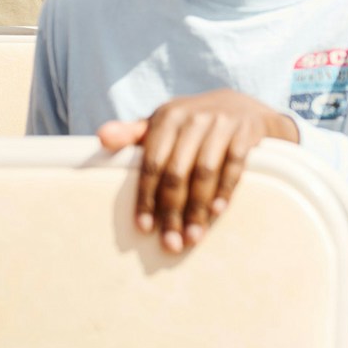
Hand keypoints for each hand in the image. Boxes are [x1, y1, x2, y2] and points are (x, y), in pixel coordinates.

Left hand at [97, 90, 297, 254]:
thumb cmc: (194, 122)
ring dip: (198, 208)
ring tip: (194, 237)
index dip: (146, 197)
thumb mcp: (165, 123)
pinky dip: (226, 190)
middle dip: (172, 212)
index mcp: (167, 117)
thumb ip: (132, 133)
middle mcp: (193, 117)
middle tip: (172, 243)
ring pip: (204, 172)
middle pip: (177, 172)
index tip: (145, 228)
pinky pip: (234, 165)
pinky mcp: (246, 131)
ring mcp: (222, 123)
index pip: (150, 163)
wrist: (244, 105)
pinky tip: (218, 212)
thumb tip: (101, 137)